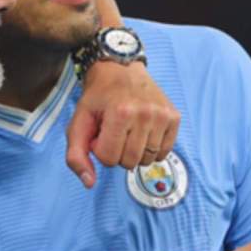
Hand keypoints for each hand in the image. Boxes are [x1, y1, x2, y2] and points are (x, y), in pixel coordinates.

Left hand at [66, 59, 179, 187]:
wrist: (120, 68)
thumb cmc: (97, 98)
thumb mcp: (78, 122)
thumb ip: (76, 155)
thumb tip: (89, 183)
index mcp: (120, 113)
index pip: (108, 159)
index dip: (100, 149)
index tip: (100, 132)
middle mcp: (145, 114)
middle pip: (129, 162)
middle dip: (117, 152)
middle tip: (114, 131)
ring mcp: (162, 116)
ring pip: (147, 160)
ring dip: (134, 151)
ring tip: (128, 131)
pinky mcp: (174, 117)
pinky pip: (164, 153)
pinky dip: (151, 149)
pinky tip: (143, 132)